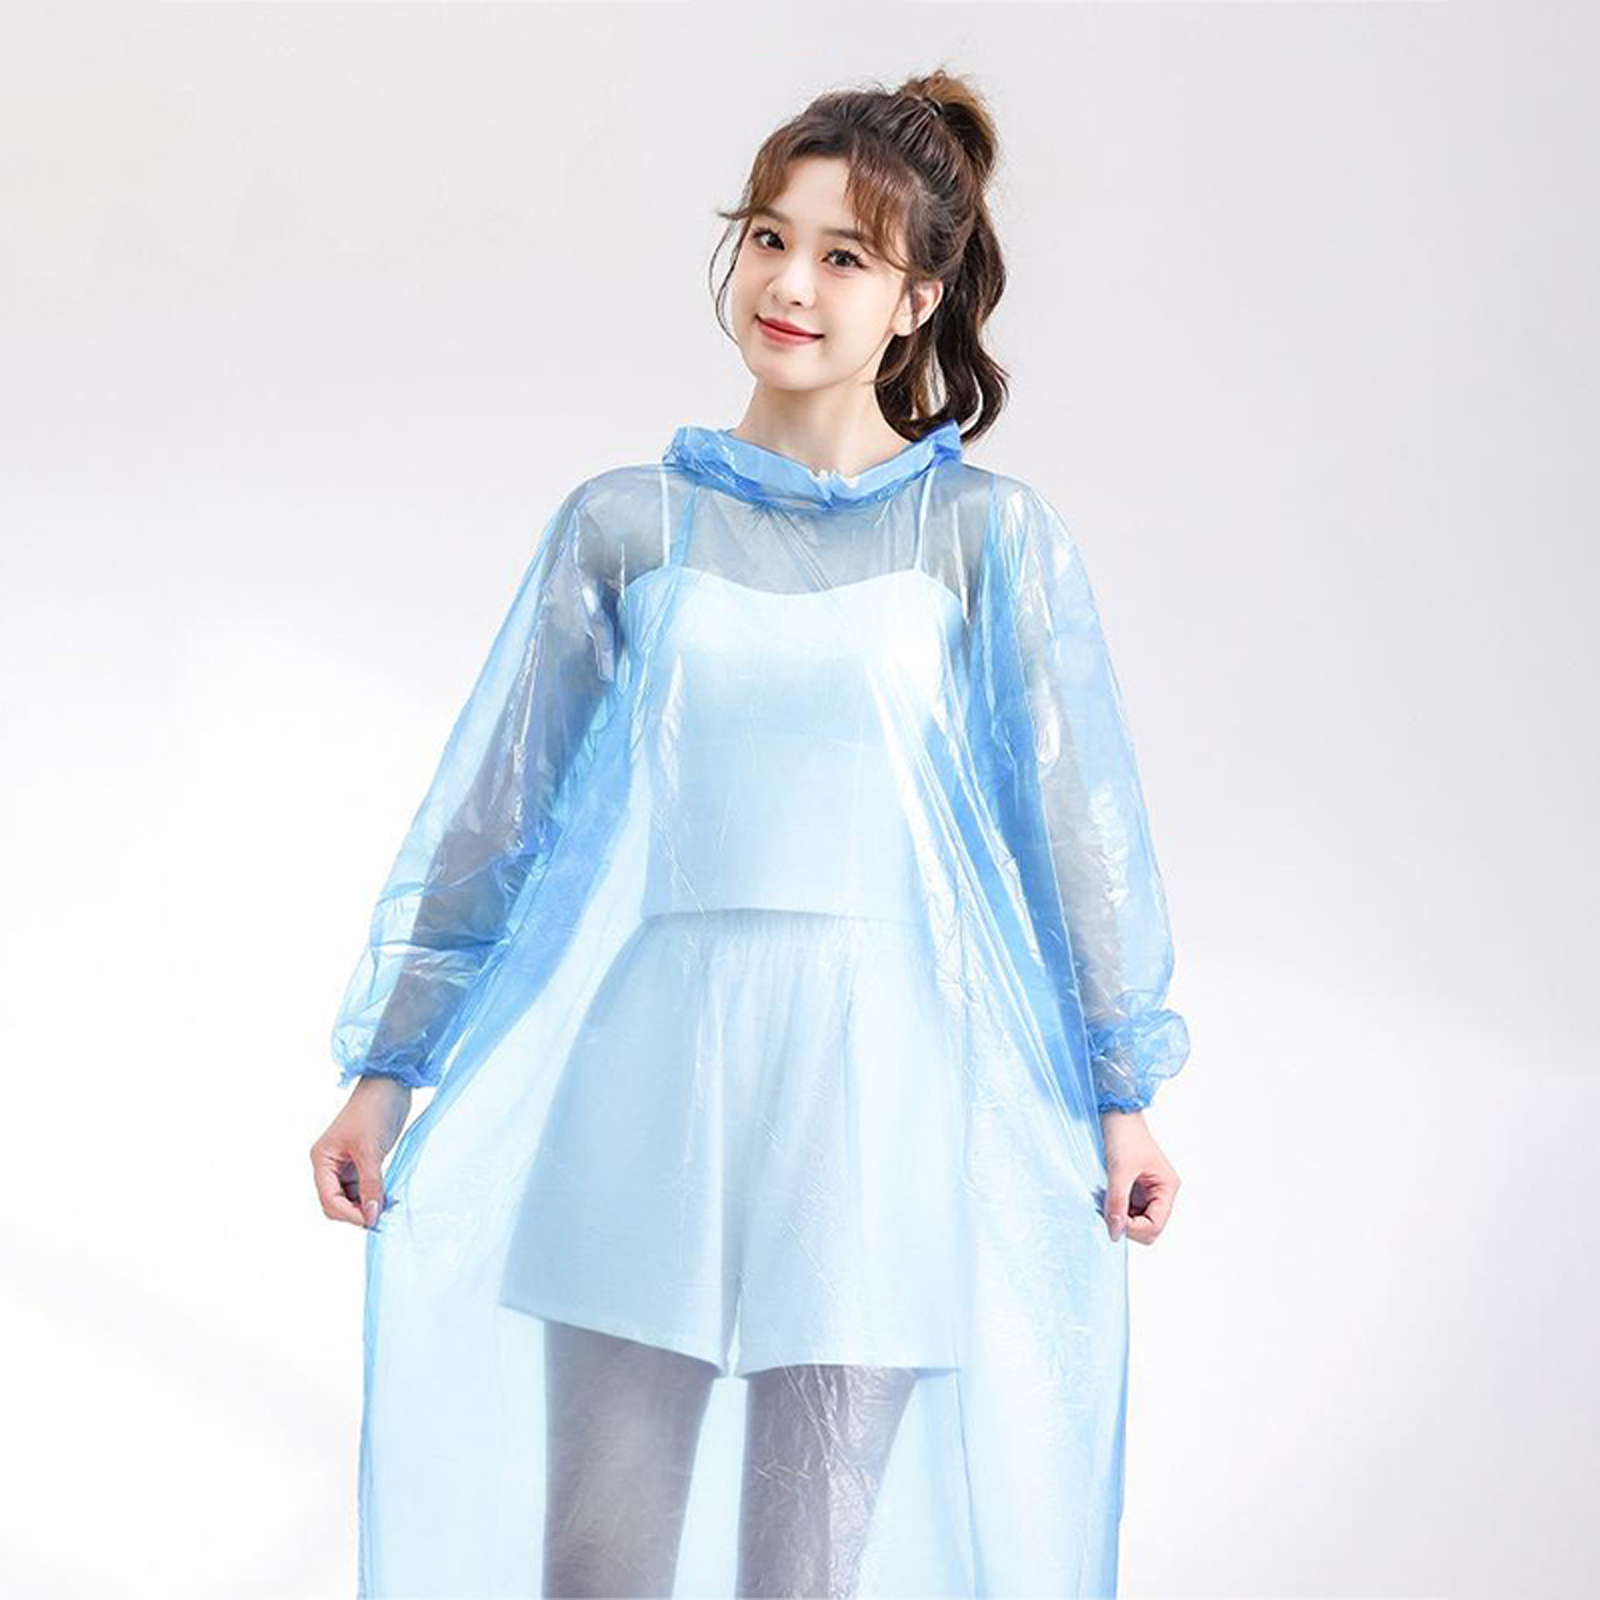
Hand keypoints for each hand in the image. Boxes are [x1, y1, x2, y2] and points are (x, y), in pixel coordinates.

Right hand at [310, 1076, 413, 1227]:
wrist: (391, 1084)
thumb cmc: (374, 1110)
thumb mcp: (371, 1150)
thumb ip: (370, 1185)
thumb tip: (371, 1216)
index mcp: (322, 1160)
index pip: (329, 1199)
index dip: (348, 1214)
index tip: (371, 1221)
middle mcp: (330, 1164)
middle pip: (336, 1202)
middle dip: (355, 1212)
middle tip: (380, 1218)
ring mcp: (347, 1164)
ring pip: (351, 1197)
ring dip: (367, 1205)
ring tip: (386, 1209)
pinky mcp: (364, 1161)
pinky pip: (364, 1187)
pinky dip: (374, 1195)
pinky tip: (388, 1198)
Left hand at [1100, 1109, 1179, 1244]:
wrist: (1116, 1112)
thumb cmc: (1125, 1135)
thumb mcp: (1119, 1170)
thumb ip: (1117, 1203)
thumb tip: (1115, 1233)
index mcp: (1166, 1188)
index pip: (1155, 1226)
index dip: (1134, 1229)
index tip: (1113, 1219)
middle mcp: (1160, 1192)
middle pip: (1147, 1228)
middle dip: (1127, 1225)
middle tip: (1107, 1210)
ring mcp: (1147, 1191)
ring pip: (1135, 1220)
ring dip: (1119, 1216)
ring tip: (1105, 1199)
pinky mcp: (1133, 1187)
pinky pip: (1126, 1208)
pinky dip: (1115, 1207)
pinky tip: (1105, 1196)